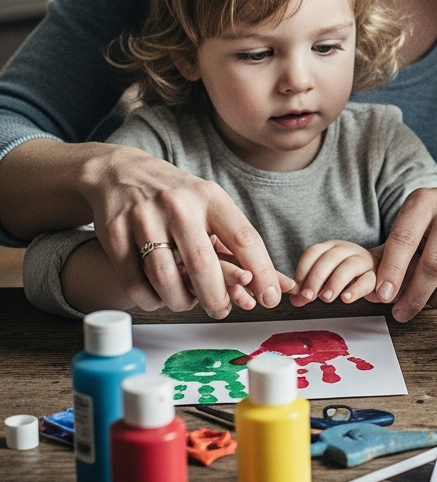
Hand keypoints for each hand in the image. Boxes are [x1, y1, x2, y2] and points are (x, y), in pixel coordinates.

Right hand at [79, 144, 282, 318]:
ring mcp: (144, 217)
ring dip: (180, 301)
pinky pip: (134, 282)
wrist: (122, 171)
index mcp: (210, 197)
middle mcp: (179, 205)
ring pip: (165, 278)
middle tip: (221, 310)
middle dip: (216, 298)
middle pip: (202, 264)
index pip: (243, 238)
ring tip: (188, 302)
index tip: (270, 297)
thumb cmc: (178, 197)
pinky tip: (159, 297)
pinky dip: (150, 299)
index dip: (261, 272)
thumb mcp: (210, 205)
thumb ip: (237, 242)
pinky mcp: (114, 233)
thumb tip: (278, 283)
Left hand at [289, 240, 379, 305]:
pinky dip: (356, 289)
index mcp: (332, 247)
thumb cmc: (349, 274)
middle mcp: (347, 250)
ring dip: (335, 282)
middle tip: (308, 296)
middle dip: (316, 278)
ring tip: (326, 298)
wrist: (382, 269)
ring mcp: (363, 261)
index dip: (302, 270)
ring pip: (349, 266)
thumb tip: (295, 299)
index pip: (313, 252)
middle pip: (329, 258)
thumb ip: (311, 286)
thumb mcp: (327, 276)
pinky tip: (346, 298)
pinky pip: (367, 280)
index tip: (297, 289)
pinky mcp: (376, 275)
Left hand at [372, 184, 436, 321]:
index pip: (404, 239)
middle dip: (415, 296)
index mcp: (425, 201)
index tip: (383, 296)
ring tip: (432, 302)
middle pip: (433, 265)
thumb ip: (398, 251)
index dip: (392, 271)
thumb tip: (380, 294)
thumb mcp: (417, 219)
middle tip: (402, 313)